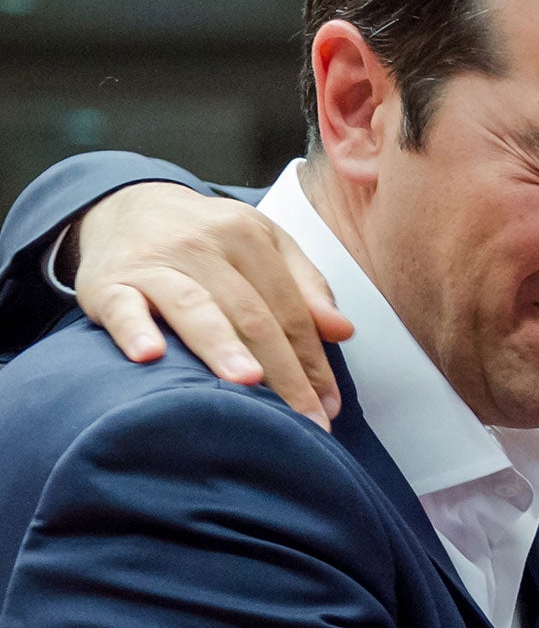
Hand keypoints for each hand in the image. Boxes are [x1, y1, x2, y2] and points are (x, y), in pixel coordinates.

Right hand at [73, 182, 353, 428]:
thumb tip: (343, 331)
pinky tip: (150, 355)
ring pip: (196, 308)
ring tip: (249, 383)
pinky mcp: (107, 283)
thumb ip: (306, 287)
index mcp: (249, 236)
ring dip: (223, 347)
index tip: (328, 404)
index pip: (289, 309)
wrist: (125, 209)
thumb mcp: (264, 245)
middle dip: (283, 371)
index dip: (313, 359)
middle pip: (251, 315)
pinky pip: (122, 308)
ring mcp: (154, 263)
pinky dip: (135, 330)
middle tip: (303, 419)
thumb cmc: (209, 239)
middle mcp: (203, 245)